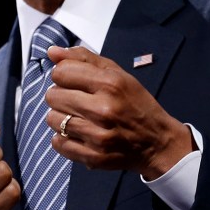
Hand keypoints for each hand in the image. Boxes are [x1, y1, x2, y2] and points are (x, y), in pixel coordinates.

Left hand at [44, 46, 194, 179]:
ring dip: (61, 117)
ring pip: (52, 119)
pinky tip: (78, 133)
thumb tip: (52, 52)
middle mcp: (103, 109)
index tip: (71, 80)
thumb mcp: (117, 74)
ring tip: (78, 117)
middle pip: (52, 96)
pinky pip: (58, 143)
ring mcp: (98, 135)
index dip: (62, 75)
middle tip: (76, 100)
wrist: (156, 141)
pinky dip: (64, 137)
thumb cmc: (135, 104)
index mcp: (110, 84)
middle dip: (60, 95)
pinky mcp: (93, 156)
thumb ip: (83, 59)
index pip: (61, 73)